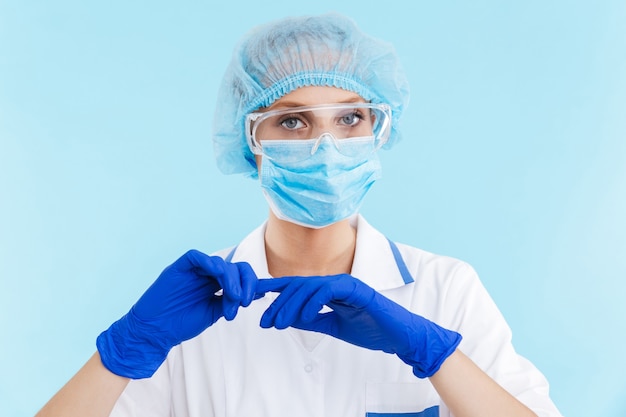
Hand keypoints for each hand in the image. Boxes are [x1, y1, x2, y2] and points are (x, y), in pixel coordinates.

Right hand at [97, 250, 257, 378]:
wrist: (156, 331)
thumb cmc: (182, 323)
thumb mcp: (214, 312)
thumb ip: (231, 301)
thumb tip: (257, 293)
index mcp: (217, 284)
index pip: (240, 275)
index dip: (253, 282)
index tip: (263, 294)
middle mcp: (208, 274)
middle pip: (235, 267)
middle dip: (245, 282)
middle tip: (245, 300)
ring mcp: (194, 270)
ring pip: (220, 263)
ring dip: (231, 279)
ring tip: (233, 298)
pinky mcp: (179, 267)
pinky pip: (196, 257)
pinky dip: (210, 263)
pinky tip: (217, 275)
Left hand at [257, 274, 461, 377]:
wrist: (399, 335)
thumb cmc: (371, 329)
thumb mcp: (333, 326)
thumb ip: (312, 320)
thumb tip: (286, 318)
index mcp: (328, 290)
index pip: (297, 287)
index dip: (274, 290)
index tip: (253, 298)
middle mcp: (334, 282)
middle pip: (297, 285)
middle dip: (277, 303)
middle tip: (264, 321)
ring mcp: (345, 283)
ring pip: (309, 286)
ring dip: (290, 305)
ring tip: (278, 323)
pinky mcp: (355, 289)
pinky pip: (328, 291)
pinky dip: (313, 303)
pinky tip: (304, 317)